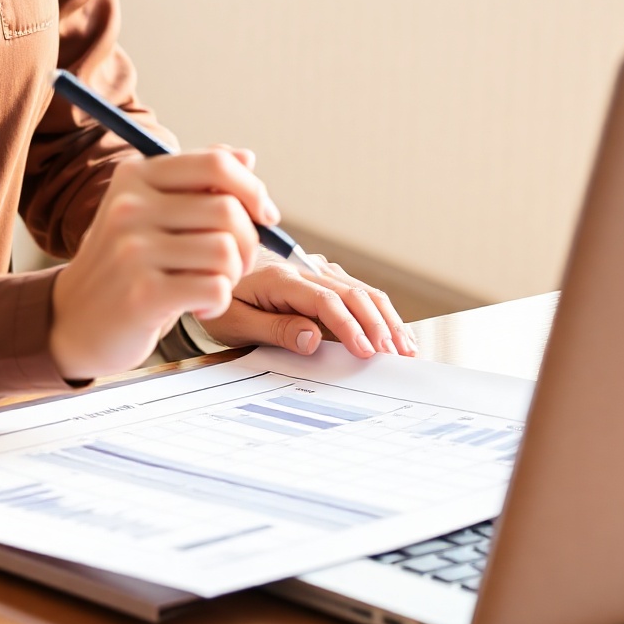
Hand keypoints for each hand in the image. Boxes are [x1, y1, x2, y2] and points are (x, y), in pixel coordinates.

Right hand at [49, 147, 273, 380]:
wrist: (74, 320)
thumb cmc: (124, 266)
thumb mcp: (150, 212)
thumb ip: (195, 182)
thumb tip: (246, 157)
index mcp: (135, 176)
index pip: (215, 164)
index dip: (252, 189)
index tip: (264, 215)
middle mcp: (129, 207)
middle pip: (227, 209)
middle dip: (249, 241)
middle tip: (236, 264)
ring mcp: (132, 251)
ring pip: (226, 251)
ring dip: (232, 275)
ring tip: (211, 285)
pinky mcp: (142, 295)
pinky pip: (215, 289)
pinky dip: (219, 302)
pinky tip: (199, 307)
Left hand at [202, 256, 416, 358]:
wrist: (218, 272)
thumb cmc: (225, 301)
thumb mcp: (234, 321)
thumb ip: (274, 328)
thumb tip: (312, 338)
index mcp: (280, 277)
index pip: (325, 300)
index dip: (348, 325)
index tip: (365, 351)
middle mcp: (305, 267)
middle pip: (352, 293)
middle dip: (378, 325)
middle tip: (396, 356)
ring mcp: (318, 269)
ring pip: (362, 290)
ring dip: (386, 319)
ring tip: (405, 347)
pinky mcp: (325, 275)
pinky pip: (358, 291)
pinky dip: (380, 312)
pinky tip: (395, 332)